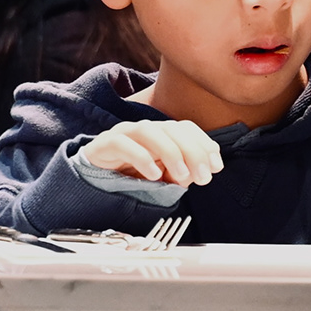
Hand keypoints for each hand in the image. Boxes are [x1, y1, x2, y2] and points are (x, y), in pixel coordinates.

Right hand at [82, 119, 221, 189]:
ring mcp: (123, 134)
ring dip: (170, 153)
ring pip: (149, 131)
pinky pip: (122, 143)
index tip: (216, 166)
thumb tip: (201, 171)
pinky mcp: (104, 144)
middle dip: (193, 152)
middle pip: (172, 128)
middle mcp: (145, 130)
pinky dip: (141, 157)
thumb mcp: (164, 179)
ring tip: (181, 177)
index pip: (186, 128)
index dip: (204, 144)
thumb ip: (183, 173)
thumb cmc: (131, 178)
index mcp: (161, 134)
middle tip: (204, 177)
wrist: (93, 182)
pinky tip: (152, 175)